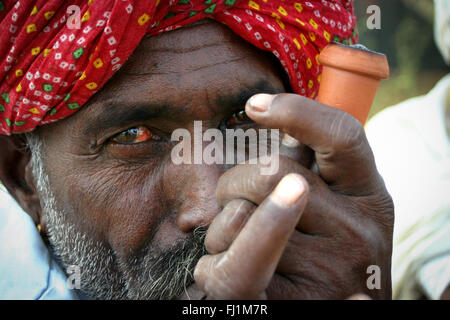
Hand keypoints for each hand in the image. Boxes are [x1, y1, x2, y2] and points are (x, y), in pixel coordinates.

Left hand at [193, 93, 393, 298]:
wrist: (333, 313)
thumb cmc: (328, 256)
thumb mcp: (340, 211)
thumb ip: (316, 174)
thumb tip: (274, 119)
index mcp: (371, 198)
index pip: (343, 137)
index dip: (298, 112)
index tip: (254, 105)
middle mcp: (359, 231)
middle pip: (273, 171)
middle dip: (235, 181)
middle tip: (231, 199)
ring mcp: (331, 270)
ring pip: (241, 216)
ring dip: (220, 228)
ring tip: (232, 245)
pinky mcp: (294, 302)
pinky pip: (229, 265)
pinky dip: (213, 264)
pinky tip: (221, 269)